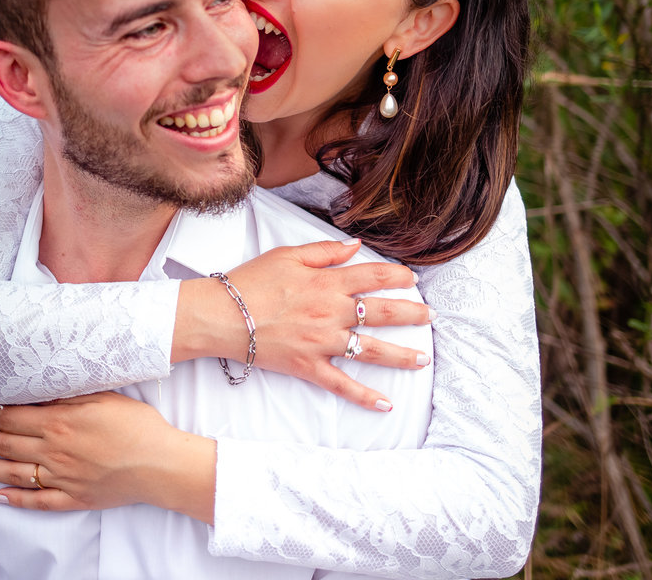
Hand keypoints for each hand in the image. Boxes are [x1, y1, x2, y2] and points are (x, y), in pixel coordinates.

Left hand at [0, 392, 216, 522]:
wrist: (159, 464)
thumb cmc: (137, 425)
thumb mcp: (102, 397)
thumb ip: (68, 395)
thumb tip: (38, 389)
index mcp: (59, 422)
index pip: (11, 416)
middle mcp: (53, 451)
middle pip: (6, 444)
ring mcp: (61, 477)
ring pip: (13, 474)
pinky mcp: (73, 498)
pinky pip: (37, 501)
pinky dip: (15, 500)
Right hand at [175, 239, 432, 411]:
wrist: (220, 315)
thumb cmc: (250, 282)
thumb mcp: (287, 255)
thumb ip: (325, 252)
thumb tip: (357, 247)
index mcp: (327, 282)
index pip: (373, 276)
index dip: (398, 276)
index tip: (413, 279)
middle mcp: (330, 312)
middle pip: (382, 313)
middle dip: (412, 315)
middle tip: (431, 317)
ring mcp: (321, 342)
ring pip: (370, 350)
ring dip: (400, 356)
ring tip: (422, 359)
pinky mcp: (307, 366)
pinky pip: (341, 384)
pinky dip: (364, 396)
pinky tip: (385, 405)